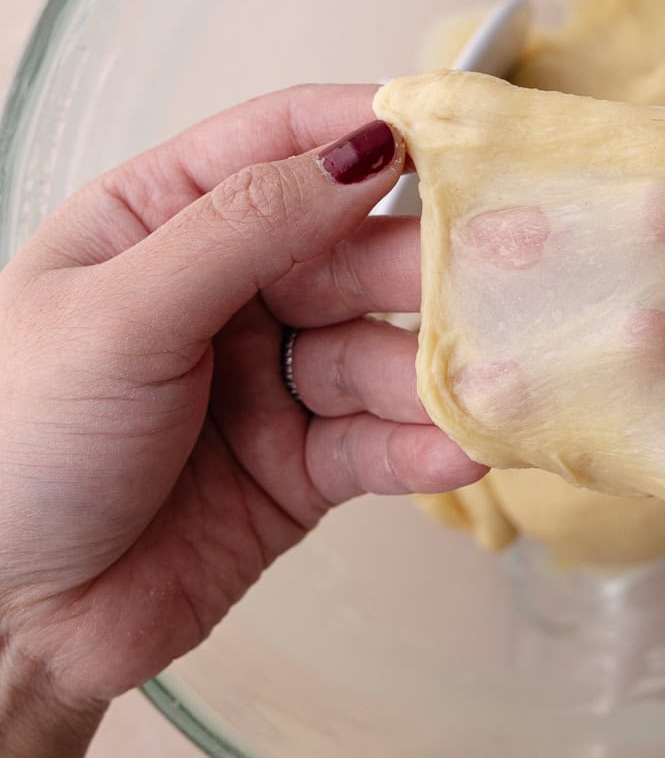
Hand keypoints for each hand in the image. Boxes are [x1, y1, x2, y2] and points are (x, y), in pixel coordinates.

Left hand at [0, 86, 481, 713]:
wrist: (2, 624)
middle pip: (354, 250)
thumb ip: (243, 227)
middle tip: (519, 265)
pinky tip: (463, 446)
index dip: (369, 132)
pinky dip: (423, 446)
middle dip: (430, 264)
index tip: (461, 135)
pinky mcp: (301, 467)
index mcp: (161, 221)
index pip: (282, 145)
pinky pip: (377, 443)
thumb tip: (364, 146)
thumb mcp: (117, 316)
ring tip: (504, 379)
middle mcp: (226, 289)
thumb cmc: (12, 445)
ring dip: (441, 368)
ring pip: (380, 352)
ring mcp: (268, 379)